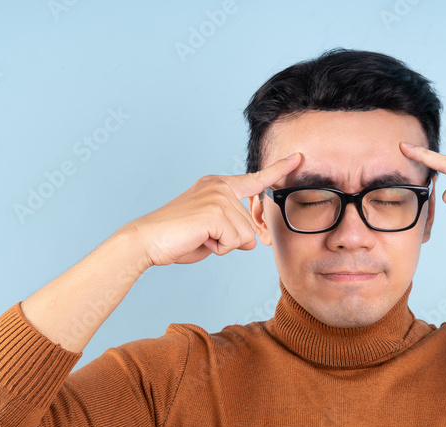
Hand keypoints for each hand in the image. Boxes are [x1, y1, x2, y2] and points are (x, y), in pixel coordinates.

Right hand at [120, 152, 301, 266]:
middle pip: (250, 227)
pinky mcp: (215, 211)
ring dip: (223, 246)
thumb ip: (234, 233)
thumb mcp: (212, 235)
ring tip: (198, 237)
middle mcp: (220, 187)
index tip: (299, 157)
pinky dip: (218, 249)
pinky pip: (235, 242)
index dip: (279, 170)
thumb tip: (251, 241)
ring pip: (244, 237)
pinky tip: (200, 239)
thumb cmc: (176, 239)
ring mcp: (218, 197)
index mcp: (218, 186)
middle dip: (229, 241)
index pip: (255, 179)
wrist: (146, 241)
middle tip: (201, 237)